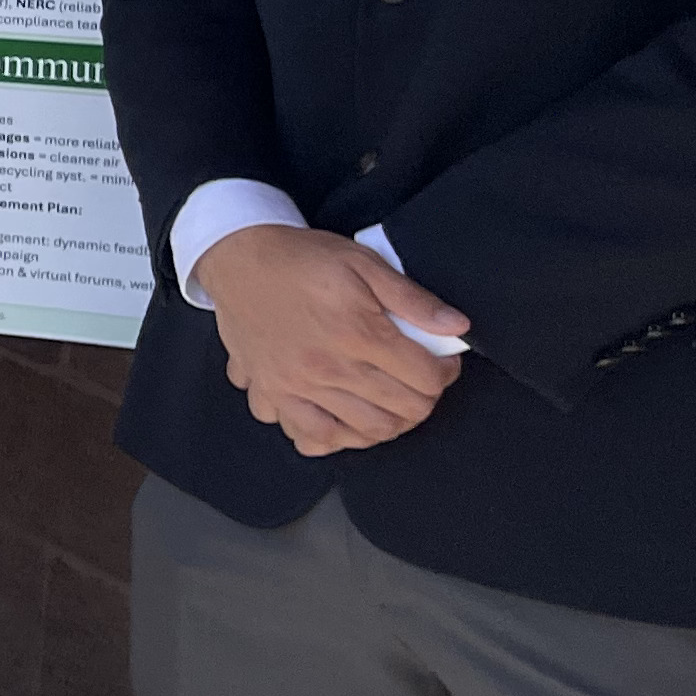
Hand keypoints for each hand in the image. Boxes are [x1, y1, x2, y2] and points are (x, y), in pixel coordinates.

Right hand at [195, 225, 467, 455]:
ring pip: (366, 431)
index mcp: (357, 332)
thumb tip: (458, 327)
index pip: (426, 377)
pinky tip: (347, 419)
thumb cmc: (301, 258)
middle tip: (420, 381)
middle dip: (424, 398)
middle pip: (403, 409)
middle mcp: (328, 367)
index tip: (441, 361)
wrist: (237, 258)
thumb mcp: (362, 262)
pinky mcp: (273, 393)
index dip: (445, 371)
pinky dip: (338, 437)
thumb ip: (412, 298)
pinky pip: (312, 437)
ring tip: (391, 402)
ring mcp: (298, 386)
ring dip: (391, 422)